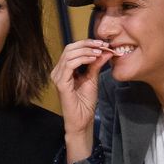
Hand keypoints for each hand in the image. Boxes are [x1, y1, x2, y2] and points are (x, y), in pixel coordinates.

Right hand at [50, 40, 111, 160]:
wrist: (82, 120)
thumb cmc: (85, 102)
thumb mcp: (93, 78)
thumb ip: (96, 64)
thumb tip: (105, 51)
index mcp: (64, 69)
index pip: (72, 49)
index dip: (87, 43)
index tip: (103, 43)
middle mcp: (58, 71)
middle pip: (69, 48)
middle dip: (87, 44)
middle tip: (102, 45)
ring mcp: (58, 77)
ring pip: (69, 54)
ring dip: (86, 50)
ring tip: (99, 52)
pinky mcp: (61, 83)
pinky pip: (70, 64)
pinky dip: (83, 59)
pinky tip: (93, 59)